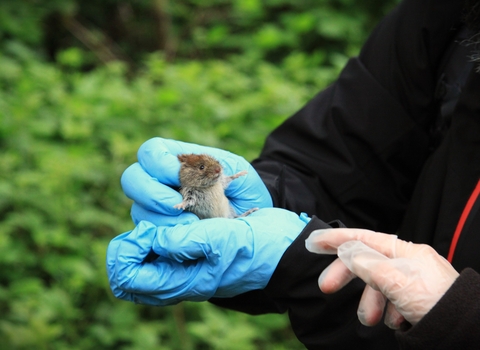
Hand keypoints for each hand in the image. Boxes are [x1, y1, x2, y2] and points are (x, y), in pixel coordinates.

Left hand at [107, 208, 308, 305]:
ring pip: (142, 252)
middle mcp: (176, 276)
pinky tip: (179, 209)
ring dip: (149, 228)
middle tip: (155, 221)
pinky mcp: (192, 249)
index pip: (127, 277)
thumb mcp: (224, 240)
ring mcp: (183, 264)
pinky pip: (160, 241)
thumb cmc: (259, 246)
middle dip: (133, 240)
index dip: (127, 250)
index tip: (150, 228)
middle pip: (127, 268)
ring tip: (173, 212)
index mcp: (182, 281)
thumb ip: (186, 241)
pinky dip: (161, 225)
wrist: (284, 246)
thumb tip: (151, 239)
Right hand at [121, 138, 272, 225]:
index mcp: (177, 160)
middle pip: (132, 178)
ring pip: (138, 209)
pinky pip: (149, 232)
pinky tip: (185, 236)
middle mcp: (160, 182)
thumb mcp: (238, 173)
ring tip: (190, 224)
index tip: (177, 177)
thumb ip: (219, 166)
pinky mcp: (160, 231)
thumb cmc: (244, 192)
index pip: (151, 152)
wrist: (251, 221)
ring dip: (160, 218)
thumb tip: (206, 172)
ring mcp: (156, 208)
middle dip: (150, 193)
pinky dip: (164, 235)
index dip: (157, 163)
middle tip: (176, 205)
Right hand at [305, 228, 458, 328]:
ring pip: (378, 286)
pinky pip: (391, 302)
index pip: (363, 238)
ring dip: (369, 303)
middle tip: (326, 287)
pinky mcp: (416, 301)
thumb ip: (366, 262)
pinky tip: (395, 322)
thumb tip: (346, 250)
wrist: (466, 332)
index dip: (336, 238)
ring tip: (371, 320)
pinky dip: (387, 312)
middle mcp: (408, 263)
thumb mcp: (395, 279)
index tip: (313, 242)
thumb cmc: (435, 302)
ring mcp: (413, 282)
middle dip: (347, 276)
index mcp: (404, 251)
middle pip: (366, 262)